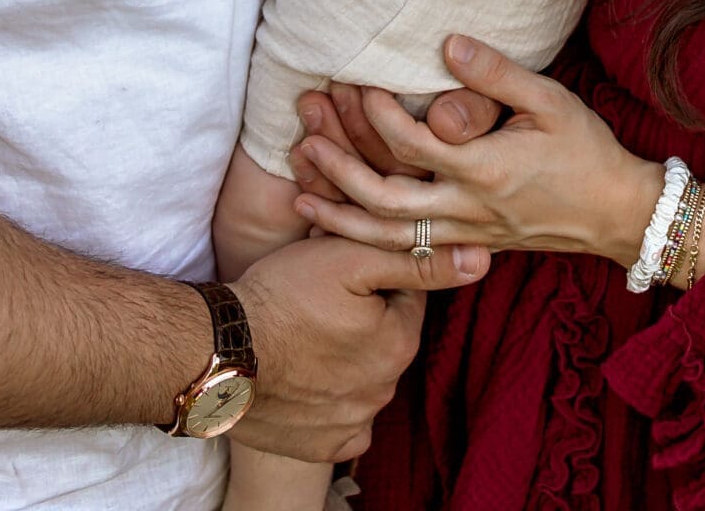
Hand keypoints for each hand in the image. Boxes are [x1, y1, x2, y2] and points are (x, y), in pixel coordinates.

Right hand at [231, 230, 488, 463]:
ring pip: (363, 376)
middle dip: (364, 315)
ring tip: (307, 333)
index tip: (345, 264)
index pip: (408, 296)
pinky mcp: (322, 447)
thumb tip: (483, 257)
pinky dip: (332, 400)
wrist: (220, 353)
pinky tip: (308, 377)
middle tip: (320, 295)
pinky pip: (344, 421)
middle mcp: (385, 389)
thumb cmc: (284, 296)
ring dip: (346, 355)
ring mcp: (354, 423)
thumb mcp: (352, 259)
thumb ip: (420, 261)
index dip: (377, 273)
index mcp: (399, 343)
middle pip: (386, 337)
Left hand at [292, 36, 662, 267]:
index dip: (378, 113)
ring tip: (301, 191)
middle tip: (306, 138)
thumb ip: (496, 74)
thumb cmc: (587, 150)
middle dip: (340, 171)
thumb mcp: (550, 101)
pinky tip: (340, 225)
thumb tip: (449, 42)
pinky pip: (407, 248)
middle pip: (385, 200)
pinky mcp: (469, 246)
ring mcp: (467, 234)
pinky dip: (368, 238)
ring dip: (342, 214)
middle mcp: (468, 210)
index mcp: (485, 170)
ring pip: (389, 236)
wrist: (618, 213)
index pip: (412, 144)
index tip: (357, 82)